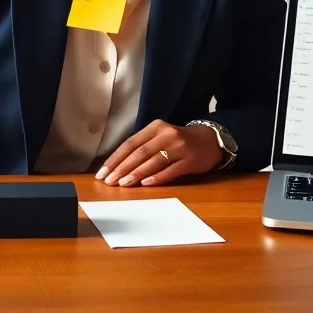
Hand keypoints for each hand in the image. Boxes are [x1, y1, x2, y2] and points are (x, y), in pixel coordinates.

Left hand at [96, 120, 222, 186]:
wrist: (210, 141)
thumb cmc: (179, 142)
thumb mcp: (160, 137)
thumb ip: (142, 148)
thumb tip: (116, 167)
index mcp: (155, 127)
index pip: (130, 143)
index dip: (115, 159)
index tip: (103, 173)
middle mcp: (167, 134)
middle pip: (140, 152)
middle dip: (122, 168)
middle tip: (109, 181)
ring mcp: (180, 147)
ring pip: (153, 161)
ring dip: (136, 174)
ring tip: (123, 184)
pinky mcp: (190, 160)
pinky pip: (170, 170)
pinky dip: (157, 177)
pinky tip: (145, 184)